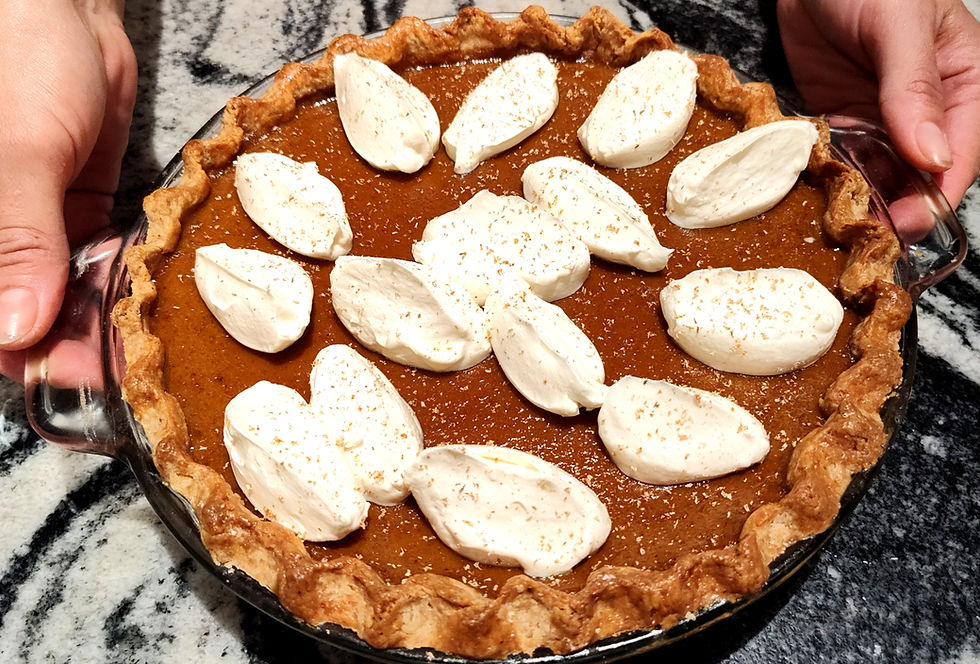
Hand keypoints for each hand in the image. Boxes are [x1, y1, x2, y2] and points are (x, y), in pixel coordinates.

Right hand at [0, 0, 136, 381]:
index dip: (19, 353)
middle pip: (22, 311)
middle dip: (67, 346)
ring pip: (58, 293)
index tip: (70, 382)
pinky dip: (113, 283)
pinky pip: (88, 260)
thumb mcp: (19, 153)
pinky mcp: (70, 208)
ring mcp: (30, 225)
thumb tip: (16, 327)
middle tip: (121, 374)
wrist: (65, 11)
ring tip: (140, 352)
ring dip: (96, 322)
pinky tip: (141, 307)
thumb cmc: (20, 62)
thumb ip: (17, 239)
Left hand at [777, 0, 979, 210]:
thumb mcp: (898, 25)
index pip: (963, 151)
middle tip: (871, 238)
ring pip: (883, 174)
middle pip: (922, 174)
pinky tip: (822, 202)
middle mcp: (928, 108)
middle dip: (901, 207)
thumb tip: (934, 157)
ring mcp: (883, 117)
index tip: (912, 222)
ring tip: (845, 230)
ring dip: (867, 201)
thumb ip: (915, 89)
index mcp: (965, 82)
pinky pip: (843, 161)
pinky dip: (835, 182)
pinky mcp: (843, 120)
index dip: (939, 192)